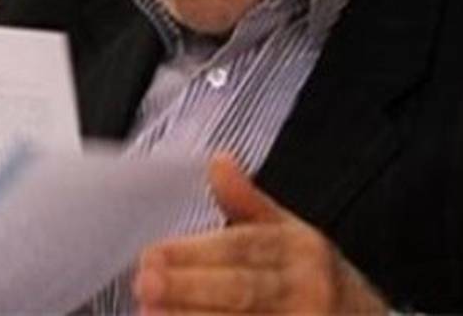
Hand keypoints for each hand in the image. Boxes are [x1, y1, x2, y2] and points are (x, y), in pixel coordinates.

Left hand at [134, 153, 387, 313]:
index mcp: (302, 249)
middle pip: (244, 291)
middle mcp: (309, 290)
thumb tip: (218, 161)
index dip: (196, 252)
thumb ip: (248, 202)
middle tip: (145, 283)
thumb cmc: (318, 279)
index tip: (152, 254)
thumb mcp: (292, 233)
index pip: (244, 248)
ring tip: (150, 313)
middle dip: (190, 288)